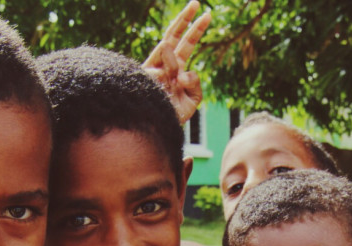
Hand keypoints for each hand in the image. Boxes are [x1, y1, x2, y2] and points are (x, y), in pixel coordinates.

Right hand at [142, 1, 210, 124]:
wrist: (154, 128)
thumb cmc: (171, 116)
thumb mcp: (192, 102)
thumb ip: (195, 85)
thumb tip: (183, 71)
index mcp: (176, 69)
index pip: (186, 43)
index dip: (196, 29)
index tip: (207, 14)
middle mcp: (164, 64)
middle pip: (174, 35)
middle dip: (186, 19)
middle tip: (197, 2)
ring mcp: (153, 66)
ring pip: (167, 48)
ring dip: (172, 59)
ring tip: (175, 82)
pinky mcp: (144, 72)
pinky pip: (162, 65)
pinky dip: (168, 72)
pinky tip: (169, 85)